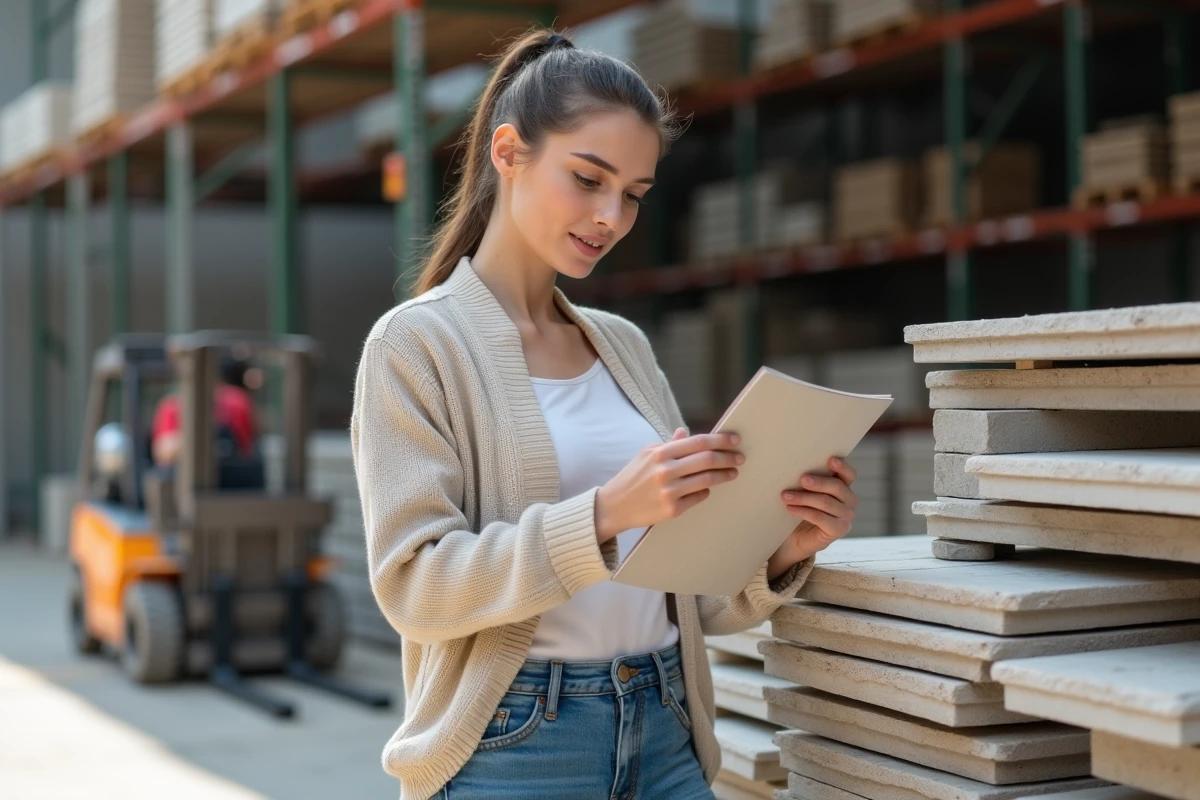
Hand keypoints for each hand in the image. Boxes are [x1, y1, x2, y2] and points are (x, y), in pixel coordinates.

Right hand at [595, 427, 742, 543]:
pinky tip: (709, 487)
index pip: (699, 442)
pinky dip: (707, 490)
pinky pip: (699, 496)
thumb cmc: (632, 477)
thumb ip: (668, 444)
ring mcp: (669, 491)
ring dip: (724, 475)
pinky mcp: (672, 509)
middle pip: (707, 459)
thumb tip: (686, 432)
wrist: (613, 506)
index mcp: (660, 452)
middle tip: (740, 458)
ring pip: (707, 479)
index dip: (721, 440)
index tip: (735, 441)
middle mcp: (665, 470)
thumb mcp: (646, 454)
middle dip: (728, 457)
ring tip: (733, 473)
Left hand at [767, 456, 857, 579]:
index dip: (842, 467)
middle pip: (837, 487)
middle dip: (818, 482)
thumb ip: (808, 479)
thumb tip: (794, 465)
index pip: (849, 475)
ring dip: (804, 497)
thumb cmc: (800, 508)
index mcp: (844, 487)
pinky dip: (803, 511)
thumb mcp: (806, 491)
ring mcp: (846, 517)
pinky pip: (820, 518)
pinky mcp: (839, 531)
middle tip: (801, 479)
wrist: (795, 538)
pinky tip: (790, 508)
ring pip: (826, 502)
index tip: (830, 460)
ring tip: (785, 495)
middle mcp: (849, 501)